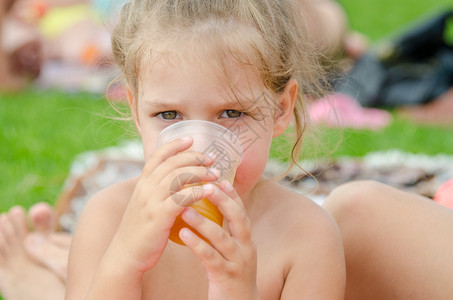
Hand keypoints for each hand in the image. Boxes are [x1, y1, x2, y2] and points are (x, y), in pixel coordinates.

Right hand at [107, 137, 218, 273]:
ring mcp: (151, 201)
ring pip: (178, 177)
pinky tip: (211, 191)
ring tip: (216, 173)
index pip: (157, 155)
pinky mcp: (159, 216)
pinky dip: (198, 192)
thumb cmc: (140, 230)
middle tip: (212, 159)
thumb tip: (174, 180)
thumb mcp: (144, 204)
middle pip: (172, 163)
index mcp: (142, 183)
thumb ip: (156, 190)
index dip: (174, 144)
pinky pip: (182, 198)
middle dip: (194, 157)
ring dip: (200, 172)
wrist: (125, 255)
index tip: (191, 138)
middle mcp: (145, 188)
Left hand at [179, 180, 258, 299]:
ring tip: (186, 209)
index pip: (241, 212)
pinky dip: (197, 244)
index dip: (232, 195)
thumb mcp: (231, 253)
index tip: (220, 179)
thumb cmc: (230, 277)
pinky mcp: (226, 277)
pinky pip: (211, 258)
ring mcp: (238, 262)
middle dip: (223, 201)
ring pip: (222, 237)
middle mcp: (246, 248)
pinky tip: (183, 234)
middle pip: (238, 219)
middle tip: (207, 186)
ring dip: (204, 222)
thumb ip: (223, 235)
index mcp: (246, 240)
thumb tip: (206, 214)